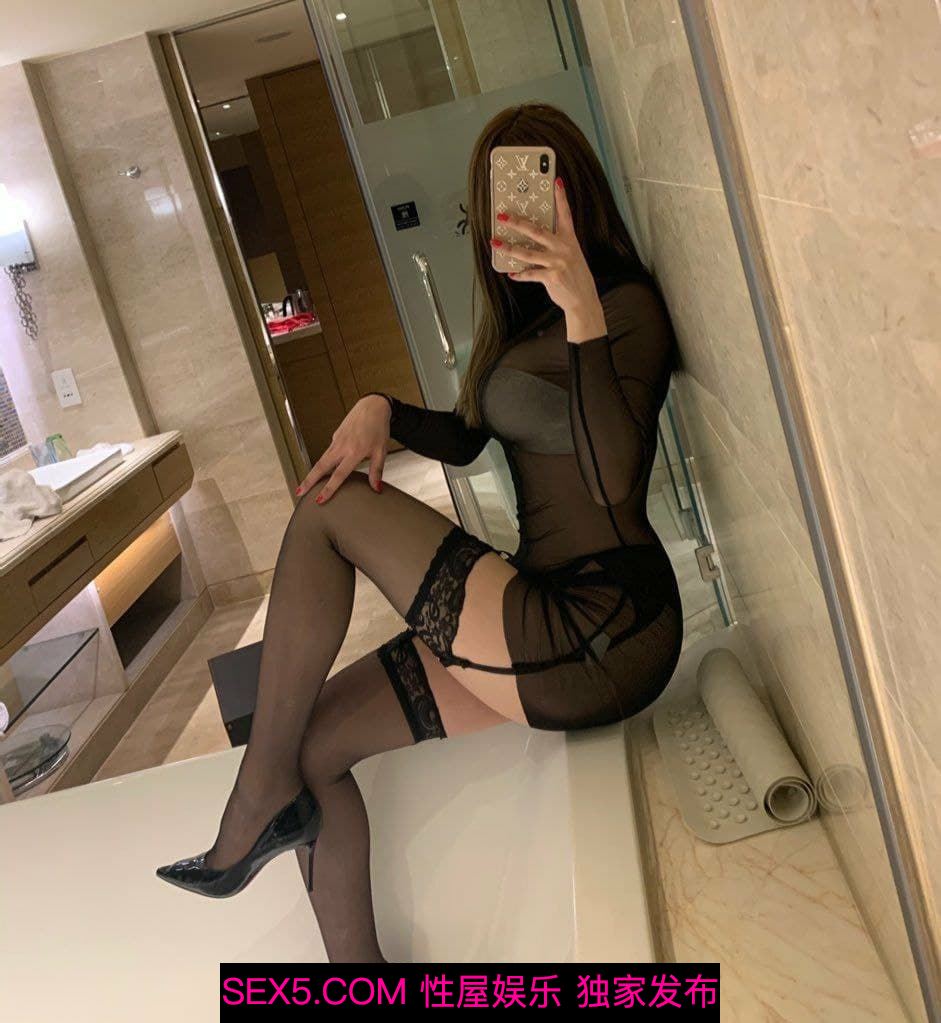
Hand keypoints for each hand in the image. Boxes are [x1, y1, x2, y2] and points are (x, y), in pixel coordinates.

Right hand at [296, 394, 390, 502]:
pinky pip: (328, 452)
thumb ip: (377, 471)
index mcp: (354, 452)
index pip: (338, 475)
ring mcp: (336, 440)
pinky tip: (324, 470)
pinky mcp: (335, 436)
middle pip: (321, 466)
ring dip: (312, 473)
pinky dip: (323, 462)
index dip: (328, 489)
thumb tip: (376, 488)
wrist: (373, 407)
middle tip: (299, 492)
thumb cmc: (379, 428)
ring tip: (305, 484)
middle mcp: (342, 446)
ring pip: (321, 459)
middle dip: (309, 481)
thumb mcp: (381, 451)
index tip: (320, 500)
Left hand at [491, 178, 606, 342]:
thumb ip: (558, 244)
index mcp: (570, 239)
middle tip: (502, 216)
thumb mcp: (572, 255)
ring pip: (527, 253)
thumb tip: (535, 237)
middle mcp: (564, 248)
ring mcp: (557, 262)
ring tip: (495, 243)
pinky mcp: (551, 277)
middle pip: (536, 231)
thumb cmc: (575, 276)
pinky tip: (511, 273)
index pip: (565, 214)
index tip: (556, 181)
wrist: (583, 299)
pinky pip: (530, 273)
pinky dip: (519, 274)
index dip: (561, 197)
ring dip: (509, 248)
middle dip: (517, 222)